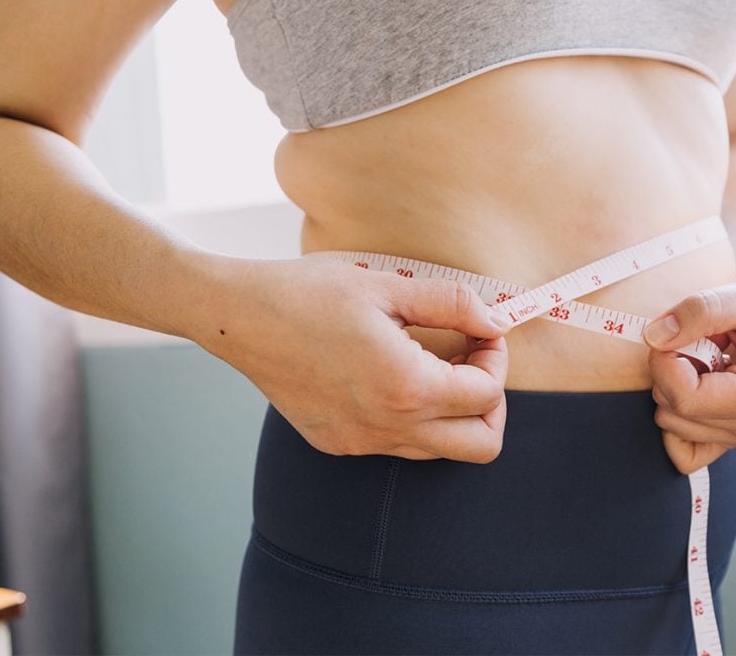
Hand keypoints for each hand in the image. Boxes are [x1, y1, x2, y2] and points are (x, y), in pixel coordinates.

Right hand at [193, 251, 513, 462]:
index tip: (481, 330)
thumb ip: (454, 303)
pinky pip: (398, 445)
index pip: (487, 394)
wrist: (239, 317)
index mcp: (405, 387)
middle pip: (480, 445)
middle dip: (490, 403)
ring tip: (431, 362)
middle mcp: (386, 427)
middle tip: (471, 361)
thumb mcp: (390, 285)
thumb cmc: (309, 293)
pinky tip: (392, 374)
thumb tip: (496, 321)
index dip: (496, 358)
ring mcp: (360, 442)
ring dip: (454, 412)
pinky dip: (414, 417)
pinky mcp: (339, 443)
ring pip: (440, 450)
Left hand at [641, 259, 735, 473]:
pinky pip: (685, 450)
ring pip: (672, 424)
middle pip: (675, 413)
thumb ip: (702, 310)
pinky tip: (696, 380)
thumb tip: (654, 337)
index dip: (663, 363)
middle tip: (700, 337)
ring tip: (709, 354)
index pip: (687, 399)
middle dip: (670, 370)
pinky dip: (677, 414)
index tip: (671, 330)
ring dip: (676, 384)